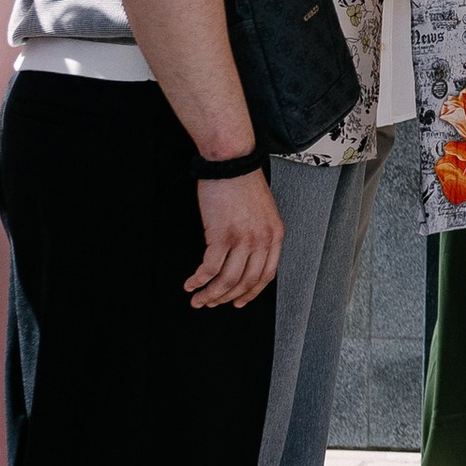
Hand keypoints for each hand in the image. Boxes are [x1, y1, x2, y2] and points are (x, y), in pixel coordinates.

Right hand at [187, 168, 280, 307]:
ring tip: (198, 299)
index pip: (266, 275)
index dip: (251, 293)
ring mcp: (243, 239)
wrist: (232, 162)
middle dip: (226, 298)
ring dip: (211, 294)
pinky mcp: (221, 235)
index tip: (239, 301)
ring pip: (227, 280)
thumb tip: (247, 257)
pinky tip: (190, 283)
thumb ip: (260, 234)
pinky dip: (198, 280)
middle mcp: (262, 240)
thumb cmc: (243, 182)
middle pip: (246, 282)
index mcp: (275, 235)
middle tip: (212, 303)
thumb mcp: (263, 211)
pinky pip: (209, 268)